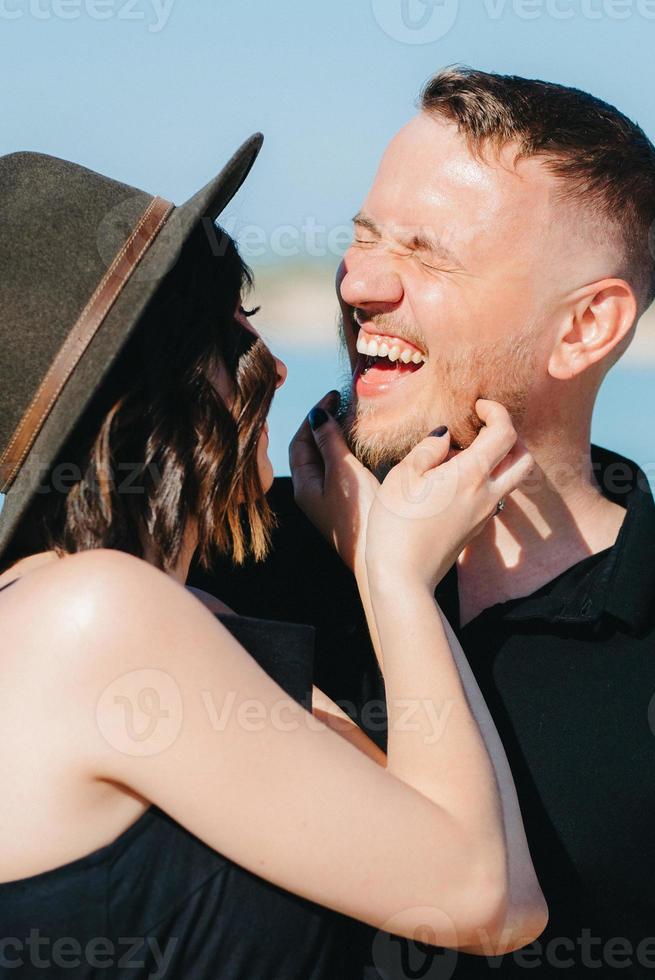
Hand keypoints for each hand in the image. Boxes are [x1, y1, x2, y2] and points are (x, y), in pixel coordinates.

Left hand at [289, 391, 378, 576]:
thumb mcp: (343, 471)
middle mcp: (313, 493)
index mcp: (304, 484)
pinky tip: (365, 447)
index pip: (300, 440)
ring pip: (328, 460)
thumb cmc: (359, 516)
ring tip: (354, 418)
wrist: (379, 558)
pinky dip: (349, 453)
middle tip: (344, 403)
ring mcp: (330, 501)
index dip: (315, 415)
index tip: (333, 396)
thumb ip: (330, 441)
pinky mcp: (348, 507)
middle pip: (312, 449)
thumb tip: (318, 415)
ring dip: (338, 438)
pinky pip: (342, 471)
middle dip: (325, 424)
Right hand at [366, 400, 533, 592]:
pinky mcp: (476, 528)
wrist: (404, 576)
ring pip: (511, 478)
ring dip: (500, 459)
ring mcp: (485, 514)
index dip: (497, 411)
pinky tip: (454, 480)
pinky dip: (486, 478)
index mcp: (471, 474)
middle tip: (484, 428)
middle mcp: (487, 493)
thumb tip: (445, 436)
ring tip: (465, 453)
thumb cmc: (397, 523)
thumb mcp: (403, 476)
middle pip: (523, 458)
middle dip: (511, 436)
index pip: (506, 433)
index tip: (478, 406)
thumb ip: (428, 449)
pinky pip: (494, 494)